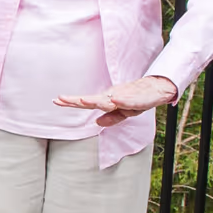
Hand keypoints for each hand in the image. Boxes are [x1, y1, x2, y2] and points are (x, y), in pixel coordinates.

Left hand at [54, 75, 178, 127]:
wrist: (156, 89)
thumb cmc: (138, 99)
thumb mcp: (124, 113)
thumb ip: (111, 118)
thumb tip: (97, 123)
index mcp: (108, 101)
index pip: (87, 103)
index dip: (72, 102)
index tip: (57, 100)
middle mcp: (113, 97)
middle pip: (92, 100)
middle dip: (77, 101)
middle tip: (61, 99)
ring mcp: (124, 96)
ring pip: (108, 100)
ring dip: (95, 100)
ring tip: (83, 100)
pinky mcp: (137, 98)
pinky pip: (129, 100)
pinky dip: (122, 100)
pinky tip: (115, 100)